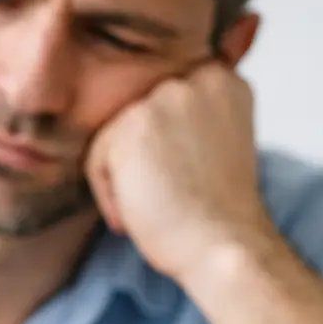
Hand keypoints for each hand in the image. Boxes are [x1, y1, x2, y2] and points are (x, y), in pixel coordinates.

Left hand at [85, 62, 279, 281]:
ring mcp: (162, 98)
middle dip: (143, 161)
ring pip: (114, 139)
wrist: (225, 244)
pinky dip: (110, 196)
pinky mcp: (129, 127)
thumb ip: (186, 119)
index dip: (165, 150)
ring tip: (158, 206)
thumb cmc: (219, 210)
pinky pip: (97, 161)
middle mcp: (195, 79)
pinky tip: (138, 215)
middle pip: (137, 118)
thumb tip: (140, 127)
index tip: (181, 179)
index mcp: (221, 81)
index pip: (163, 106)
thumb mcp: (215, 143)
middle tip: (169, 196)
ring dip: (125, 179)